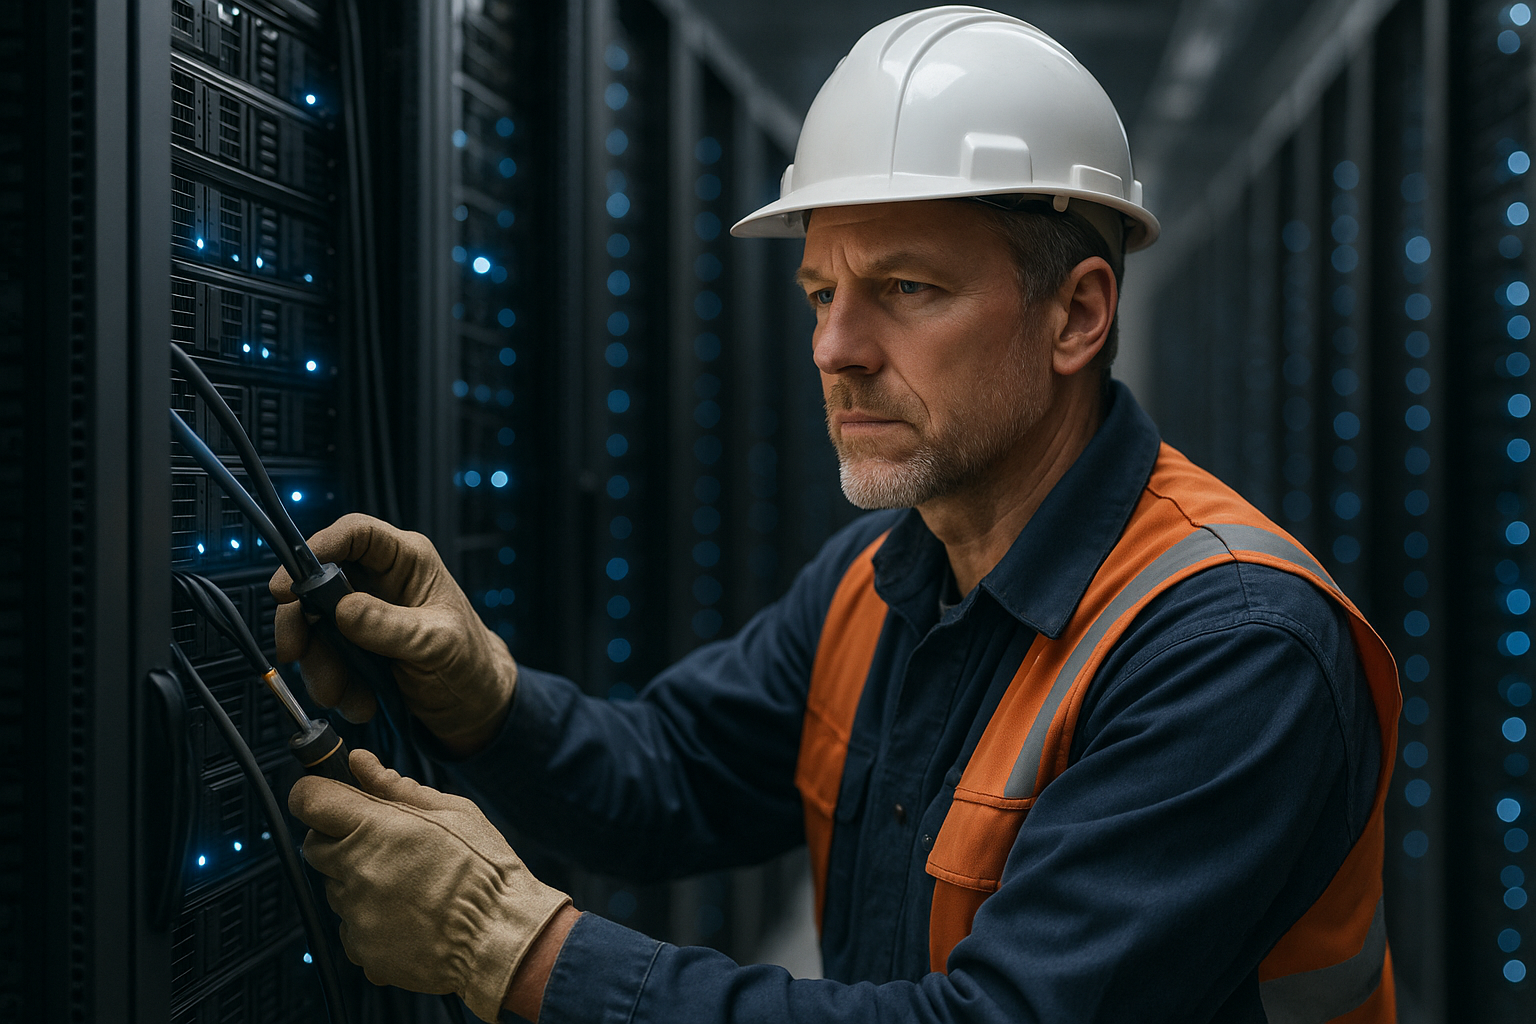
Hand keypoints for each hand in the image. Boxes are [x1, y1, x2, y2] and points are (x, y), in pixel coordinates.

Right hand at [270, 513, 515, 753]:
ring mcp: (365, 614)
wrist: (474, 704)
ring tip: (342, 695)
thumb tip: (343, 610)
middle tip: (295, 652)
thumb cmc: (470, 662)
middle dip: (302, 621)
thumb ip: (392, 627)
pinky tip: (359, 702)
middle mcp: (380, 581)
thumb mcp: (437, 644)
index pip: (357, 534)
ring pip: (315, 626)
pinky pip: (325, 658)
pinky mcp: (355, 646)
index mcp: (408, 562)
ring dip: (319, 664)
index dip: (318, 547)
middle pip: (318, 583)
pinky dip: (334, 684)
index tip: (289, 583)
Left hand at [290, 749, 572, 1022]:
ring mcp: (355, 914)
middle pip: (315, 845)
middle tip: (383, 843)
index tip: (329, 797)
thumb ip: (397, 787)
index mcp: (375, 829)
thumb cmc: (486, 872)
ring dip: (359, 880)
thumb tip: (362, 764)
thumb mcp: (453, 813)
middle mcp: (356, 871)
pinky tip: (408, 914)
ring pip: (336, 887)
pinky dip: (371, 918)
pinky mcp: (361, 949)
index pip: (309, 800)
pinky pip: (351, 926)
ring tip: (408, 884)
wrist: (501, 938)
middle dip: (340, 839)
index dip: (316, 794)